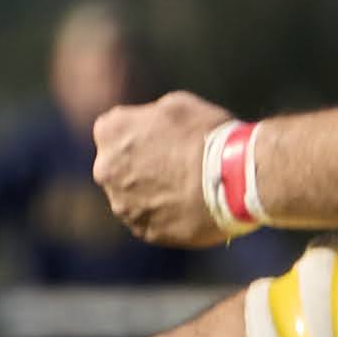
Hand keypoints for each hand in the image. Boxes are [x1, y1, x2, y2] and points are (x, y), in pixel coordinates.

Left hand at [93, 91, 238, 248]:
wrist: (232, 180)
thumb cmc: (207, 135)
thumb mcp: (177, 105)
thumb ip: (150, 116)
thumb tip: (148, 126)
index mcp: (110, 132)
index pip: (113, 131)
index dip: (139, 133)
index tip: (162, 137)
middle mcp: (105, 170)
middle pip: (118, 167)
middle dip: (140, 165)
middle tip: (175, 165)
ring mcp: (122, 205)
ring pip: (132, 197)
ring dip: (151, 193)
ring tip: (187, 189)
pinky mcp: (144, 231)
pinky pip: (150, 222)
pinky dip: (165, 216)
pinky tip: (189, 208)